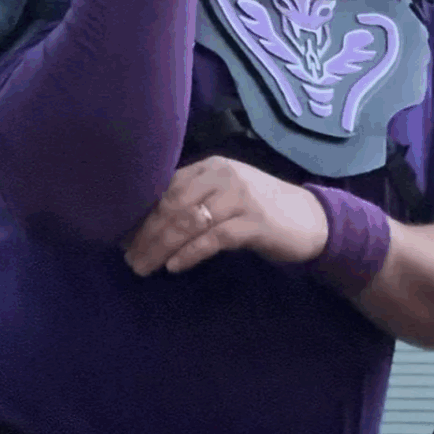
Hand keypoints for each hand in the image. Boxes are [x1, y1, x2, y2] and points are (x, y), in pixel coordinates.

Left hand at [122, 156, 327, 275]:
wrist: (312, 219)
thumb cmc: (262, 209)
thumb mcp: (225, 196)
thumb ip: (194, 200)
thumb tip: (145, 224)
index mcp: (212, 167)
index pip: (167, 187)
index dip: (141, 213)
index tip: (122, 237)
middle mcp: (224, 176)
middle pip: (174, 204)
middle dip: (147, 233)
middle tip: (129, 258)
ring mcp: (241, 198)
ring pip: (189, 221)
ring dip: (162, 246)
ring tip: (144, 267)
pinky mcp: (255, 222)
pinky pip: (214, 238)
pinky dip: (191, 252)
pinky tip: (175, 266)